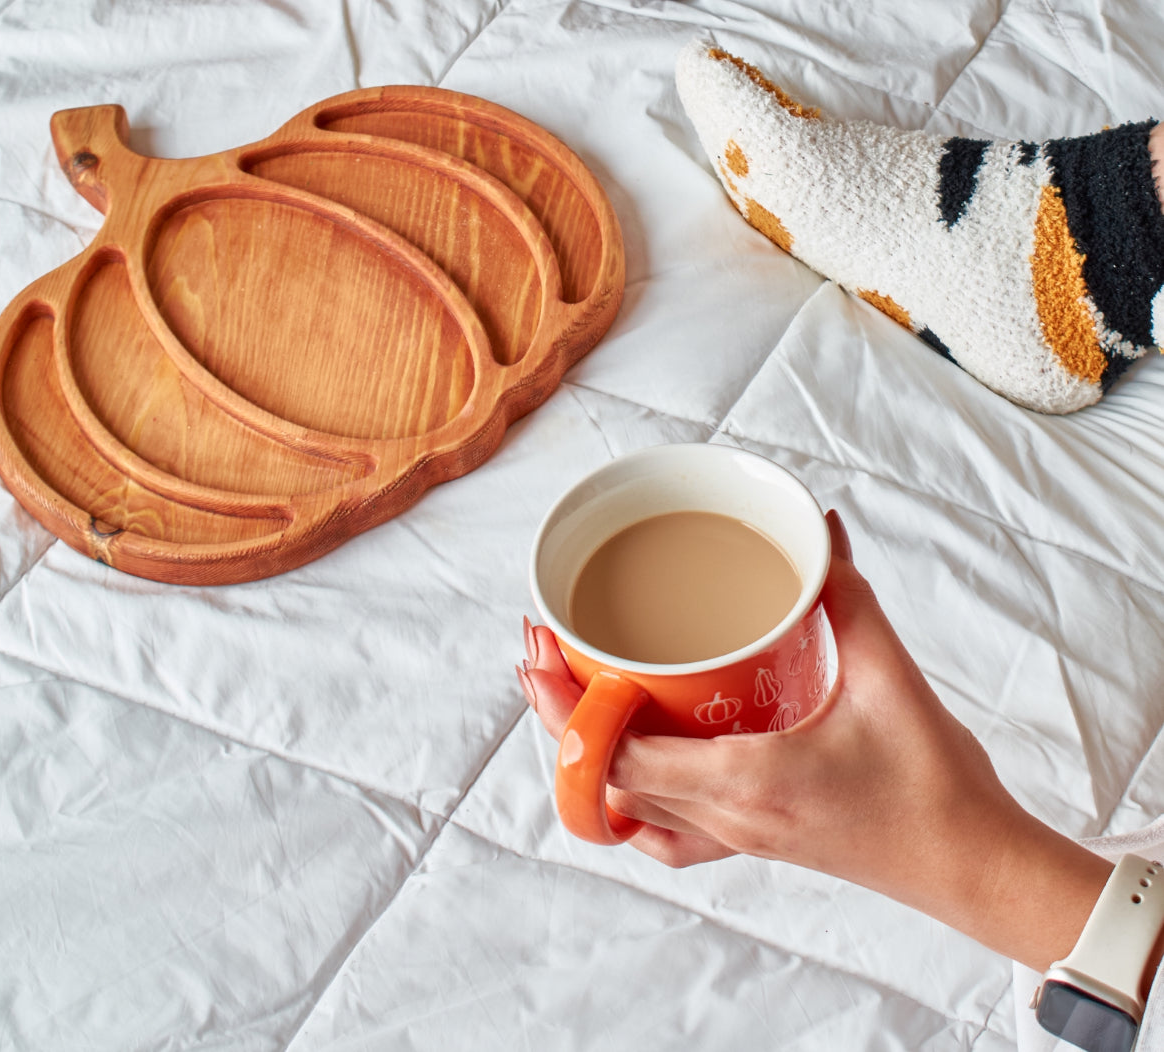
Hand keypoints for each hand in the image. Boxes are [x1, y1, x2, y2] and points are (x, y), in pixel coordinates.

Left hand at [519, 509, 1112, 970]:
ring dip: (591, 759)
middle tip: (543, 657)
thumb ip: (846, 598)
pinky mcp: (752, 840)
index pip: (619, 759)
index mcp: (747, 780)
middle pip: (606, 782)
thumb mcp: (889, 677)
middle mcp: (728, 818)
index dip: (568, 712)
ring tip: (578, 698)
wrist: (973, 863)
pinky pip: (669, 833)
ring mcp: (737, 837)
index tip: (543, 656)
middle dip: (561, 721)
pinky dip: (636, 800)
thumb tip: (819, 531)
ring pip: (630, 811)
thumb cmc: (934, 784)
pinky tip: (639, 763)